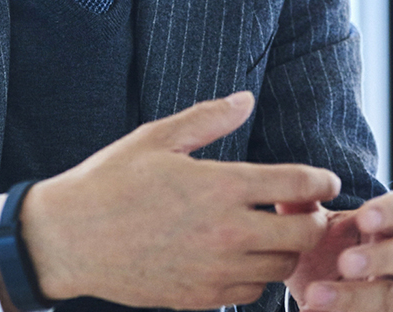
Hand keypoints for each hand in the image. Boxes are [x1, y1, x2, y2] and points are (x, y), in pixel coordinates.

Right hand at [0, 92, 341, 309]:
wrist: (69, 239)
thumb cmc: (108, 183)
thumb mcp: (154, 139)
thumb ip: (207, 119)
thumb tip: (246, 100)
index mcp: (220, 185)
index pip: (299, 184)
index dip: (322, 181)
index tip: (324, 180)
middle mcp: (227, 231)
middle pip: (306, 232)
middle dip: (313, 218)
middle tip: (299, 208)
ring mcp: (217, 268)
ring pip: (283, 265)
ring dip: (285, 247)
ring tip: (267, 231)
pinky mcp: (203, 296)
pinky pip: (254, 291)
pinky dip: (256, 274)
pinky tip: (237, 255)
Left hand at [279, 191, 392, 311]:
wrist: (325, 292)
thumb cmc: (328, 250)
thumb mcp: (318, 228)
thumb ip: (304, 208)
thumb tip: (285, 190)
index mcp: (390, 225)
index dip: (389, 212)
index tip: (363, 217)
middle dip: (377, 259)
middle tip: (345, 263)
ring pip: (390, 296)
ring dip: (353, 298)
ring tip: (315, 296)